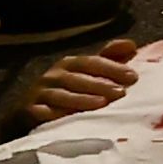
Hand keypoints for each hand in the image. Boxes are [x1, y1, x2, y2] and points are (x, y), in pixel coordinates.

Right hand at [21, 38, 143, 121]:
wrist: (31, 111)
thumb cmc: (68, 90)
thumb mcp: (87, 72)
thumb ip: (108, 59)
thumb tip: (131, 45)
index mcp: (69, 64)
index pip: (91, 62)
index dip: (112, 68)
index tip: (133, 76)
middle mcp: (53, 75)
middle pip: (77, 78)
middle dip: (100, 84)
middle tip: (121, 92)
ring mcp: (40, 93)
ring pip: (61, 95)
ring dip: (81, 99)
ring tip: (102, 104)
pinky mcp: (29, 111)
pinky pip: (42, 112)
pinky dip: (55, 115)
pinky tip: (70, 118)